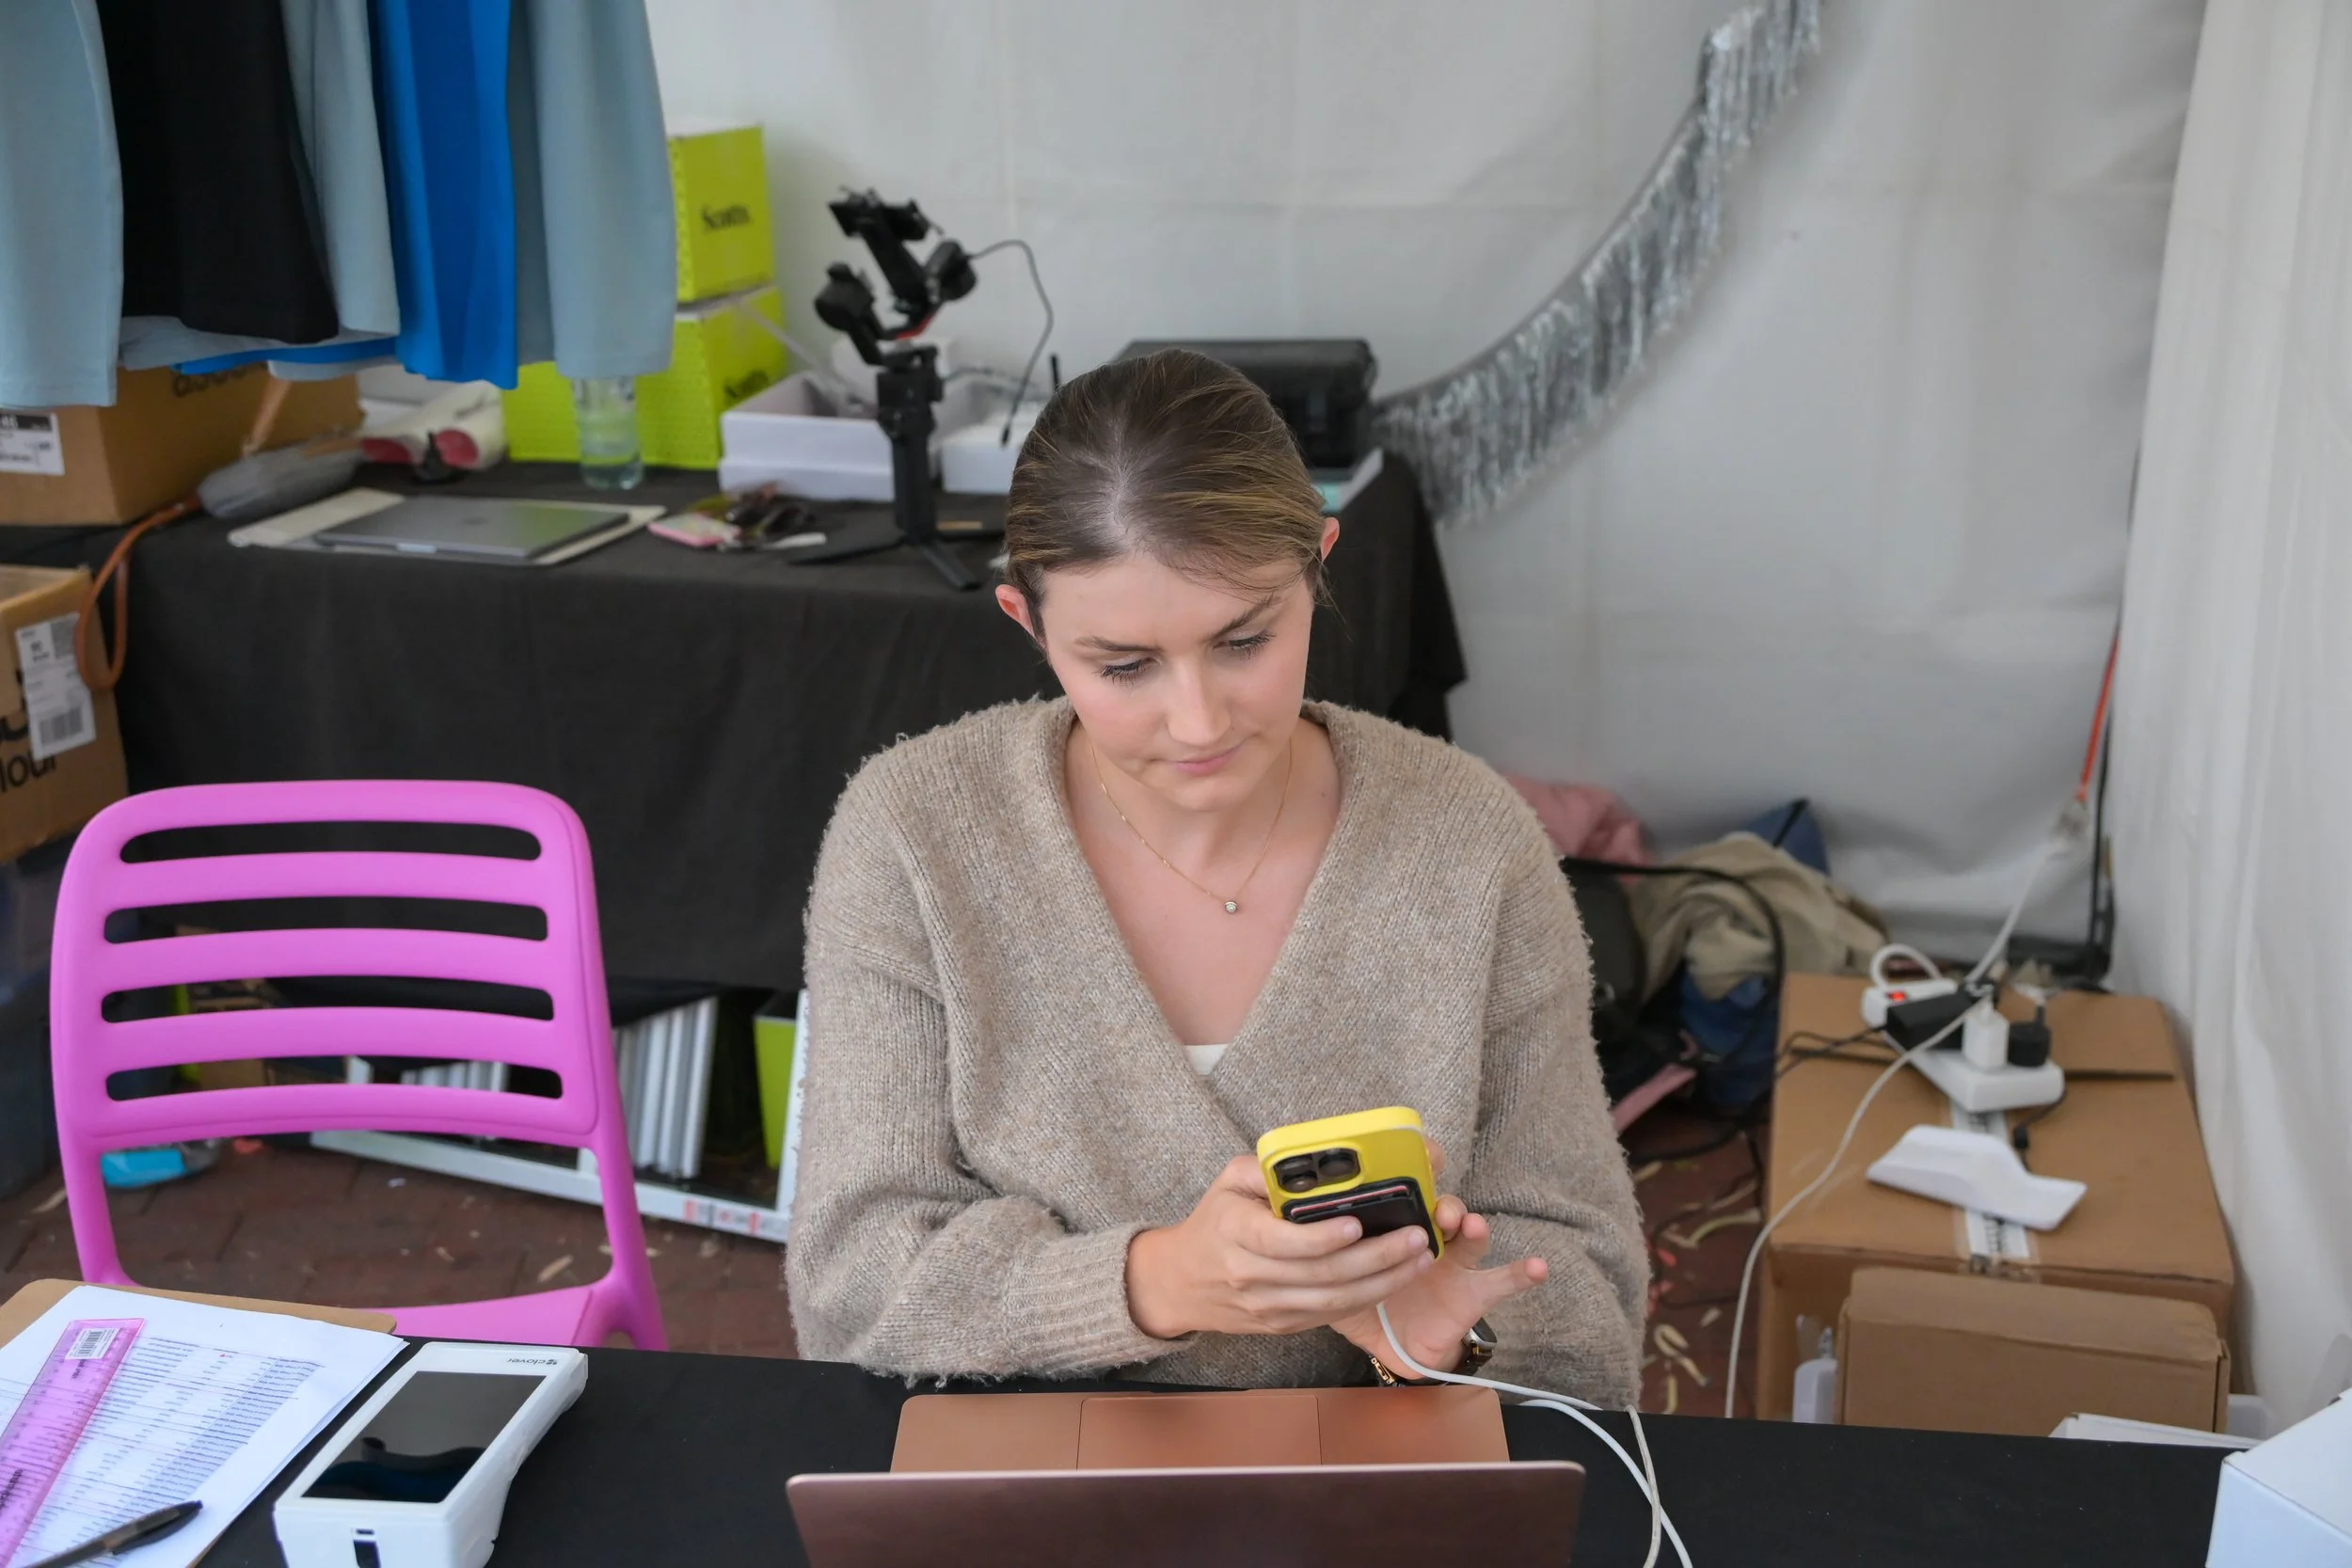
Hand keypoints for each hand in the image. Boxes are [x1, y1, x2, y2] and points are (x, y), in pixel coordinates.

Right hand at [1125, 1155, 1437, 1338]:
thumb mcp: (1227, 1182)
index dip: (1322, 1237)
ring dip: (1384, 1281)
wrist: (1181, 1282)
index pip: (1282, 1241)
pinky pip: (1332, 1314)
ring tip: (1420, 1258)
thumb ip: (1265, 1167)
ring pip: (1335, 1301)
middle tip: (1416, 1237)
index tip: (1357, 1222)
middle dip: (1377, 1257)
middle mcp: (1252, 1276)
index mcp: (1236, 1233)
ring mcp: (1269, 1307)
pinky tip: (1396, 1278)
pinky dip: (1368, 1297)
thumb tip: (1311, 1158)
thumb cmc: (1213, 1223)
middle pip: (1322, 1274)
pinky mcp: (1283, 1325)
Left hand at [1330, 1146, 1546, 1373]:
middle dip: (1437, 1201)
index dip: (1411, 1168)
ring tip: (1467, 1225)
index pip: (1403, 1186)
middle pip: (1437, 1206)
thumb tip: (1279, 1218)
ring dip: (1470, 1226)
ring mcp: (1453, 1261)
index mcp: (1392, 1223)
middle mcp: (1426, 1234)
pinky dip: (1522, 1273)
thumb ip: (1312, 1247)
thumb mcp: (1330, 1270)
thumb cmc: (1362, 1296)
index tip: (1409, 1153)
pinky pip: (1501, 1281)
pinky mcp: (1473, 1291)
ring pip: (1467, 1236)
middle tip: (1432, 1205)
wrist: (1392, 1342)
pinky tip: (1538, 1267)